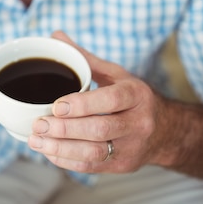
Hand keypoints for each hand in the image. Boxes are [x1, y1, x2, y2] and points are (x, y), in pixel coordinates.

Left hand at [28, 32, 167, 173]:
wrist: (166, 131)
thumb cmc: (133, 97)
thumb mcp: (115, 74)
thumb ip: (84, 57)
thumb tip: (55, 35)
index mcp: (136, 94)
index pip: (111, 100)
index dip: (83, 104)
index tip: (57, 105)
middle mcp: (138, 122)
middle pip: (100, 129)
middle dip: (66, 129)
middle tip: (38, 124)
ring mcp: (132, 147)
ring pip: (95, 153)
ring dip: (62, 149)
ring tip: (36, 140)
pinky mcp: (123, 166)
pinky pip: (93, 167)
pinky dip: (67, 161)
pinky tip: (48, 152)